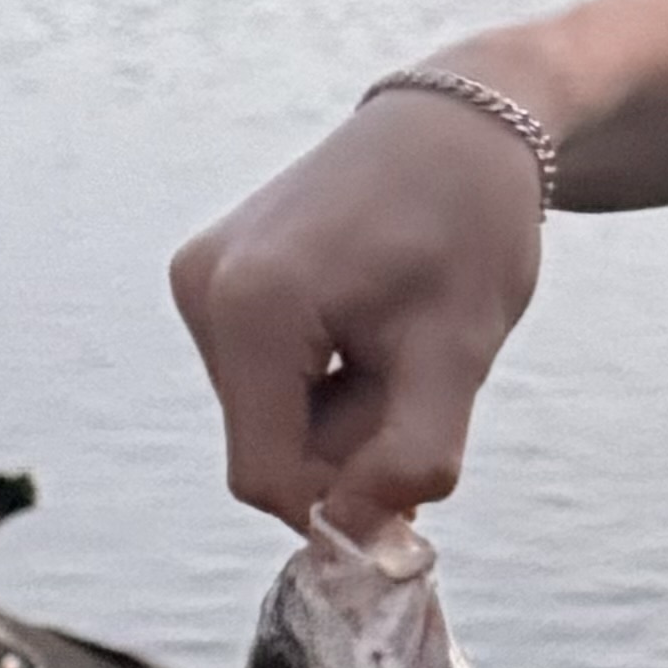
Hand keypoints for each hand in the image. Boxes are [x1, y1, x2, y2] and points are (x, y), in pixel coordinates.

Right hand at [170, 87, 547, 529]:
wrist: (458, 128)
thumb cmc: (468, 227)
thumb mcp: (458, 353)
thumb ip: (410, 456)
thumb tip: (356, 539)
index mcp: (253, 307)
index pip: (269, 476)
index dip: (343, 504)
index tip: (416, 481)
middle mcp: (204, 290)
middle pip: (267, 447)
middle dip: (348, 445)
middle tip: (421, 378)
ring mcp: (199, 281)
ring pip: (265, 417)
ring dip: (338, 412)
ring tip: (396, 337)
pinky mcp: (210, 279)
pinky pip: (260, 378)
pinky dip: (321, 379)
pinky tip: (366, 322)